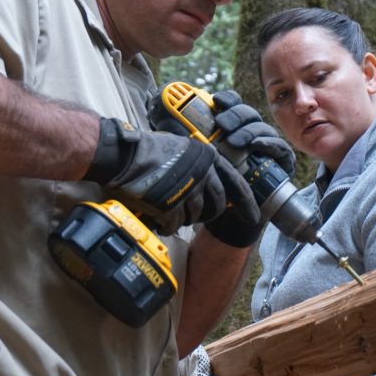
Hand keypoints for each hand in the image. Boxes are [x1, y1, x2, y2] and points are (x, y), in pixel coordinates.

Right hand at [83, 118, 257, 234]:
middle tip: (194, 215)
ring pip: (195, 216)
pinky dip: (166, 224)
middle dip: (207, 215)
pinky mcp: (171, 205)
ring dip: (181, 217)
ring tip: (166, 208)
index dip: (246, 204)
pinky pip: (175, 224)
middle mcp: (202, 173)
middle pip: (217, 205)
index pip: (236, 183)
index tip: (254, 218)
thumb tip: (211, 188)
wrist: (122, 156)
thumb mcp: (183, 151)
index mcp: (207, 157)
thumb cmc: (147, 152)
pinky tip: (157, 216)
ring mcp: (188, 189)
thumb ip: (200, 167)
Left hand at [201, 91, 296, 246]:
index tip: (215, 101)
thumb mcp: (200, 160)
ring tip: (234, 141)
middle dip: (235, 116)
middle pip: (249, 114)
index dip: (227, 100)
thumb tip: (165, 120)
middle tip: (221, 125)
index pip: (234, 105)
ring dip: (248, 131)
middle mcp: (252, 133)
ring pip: (262, 128)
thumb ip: (188, 141)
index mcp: (234, 128)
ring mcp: (268, 146)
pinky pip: (278, 147)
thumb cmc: (215, 185)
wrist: (229, 217)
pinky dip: (267, 143)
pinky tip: (256, 144)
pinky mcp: (282, 160)